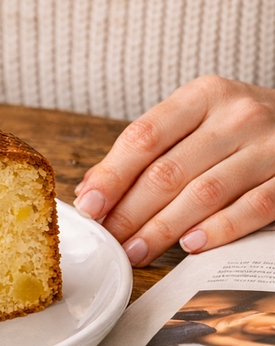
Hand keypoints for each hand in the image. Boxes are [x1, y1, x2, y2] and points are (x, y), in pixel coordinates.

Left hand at [73, 75, 274, 265]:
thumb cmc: (239, 124)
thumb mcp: (198, 117)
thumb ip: (151, 147)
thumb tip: (93, 188)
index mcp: (203, 95)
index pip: (145, 136)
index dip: (112, 174)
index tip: (89, 205)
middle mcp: (236, 115)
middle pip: (169, 170)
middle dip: (131, 211)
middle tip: (109, 240)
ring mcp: (268, 146)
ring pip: (204, 193)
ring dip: (164, 228)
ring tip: (136, 250)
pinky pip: (252, 208)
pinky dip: (219, 230)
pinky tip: (190, 246)